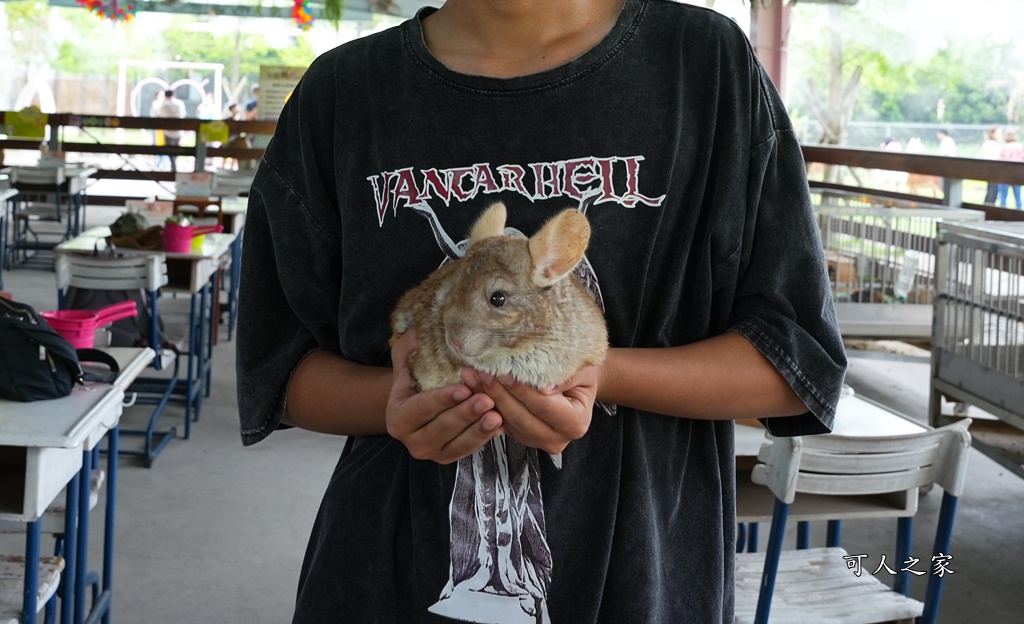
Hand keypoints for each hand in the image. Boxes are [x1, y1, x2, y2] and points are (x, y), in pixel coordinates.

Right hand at [386, 329, 503, 463]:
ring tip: (497, 415)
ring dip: (479, 430)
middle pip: (441, 428)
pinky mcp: (450, 456)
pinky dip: (485, 438)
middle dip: (465, 414)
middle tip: (487, 400)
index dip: (442, 400)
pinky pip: (469, 450)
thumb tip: (419, 329)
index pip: (421, 408)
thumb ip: (410, 345)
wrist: (418, 400)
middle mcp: (411, 440)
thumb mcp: (406, 357)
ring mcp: (432, 452)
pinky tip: (501, 425)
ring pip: (458, 444)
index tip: (464, 389)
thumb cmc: (415, 375)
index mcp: (397, 417)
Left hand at [461, 366, 599, 454]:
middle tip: (481, 372)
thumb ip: (566, 378)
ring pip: (507, 421)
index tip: (504, 372)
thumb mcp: (582, 370)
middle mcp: (556, 439)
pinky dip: (485, 403)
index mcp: (575, 424)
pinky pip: (499, 421)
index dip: (523, 390)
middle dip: (499, 394)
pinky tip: (472, 386)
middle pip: (521, 417)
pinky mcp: (520, 436)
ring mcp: (536, 441)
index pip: (544, 406)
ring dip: (487, 398)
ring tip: (471, 376)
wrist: (577, 384)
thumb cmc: (582, 373)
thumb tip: (543, 387)